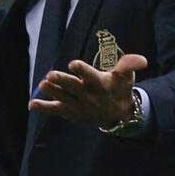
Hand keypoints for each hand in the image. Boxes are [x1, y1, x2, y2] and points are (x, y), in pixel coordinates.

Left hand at [28, 54, 147, 125]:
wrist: (119, 116)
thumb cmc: (120, 89)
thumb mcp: (127, 77)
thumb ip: (129, 65)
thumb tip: (142, 60)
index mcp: (100, 84)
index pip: (91, 76)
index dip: (82, 70)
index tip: (74, 64)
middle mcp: (88, 96)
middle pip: (73, 88)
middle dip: (62, 82)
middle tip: (50, 75)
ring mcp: (78, 105)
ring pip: (63, 98)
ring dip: (52, 93)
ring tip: (42, 85)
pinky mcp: (70, 112)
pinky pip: (56, 110)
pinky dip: (44, 108)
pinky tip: (32, 104)